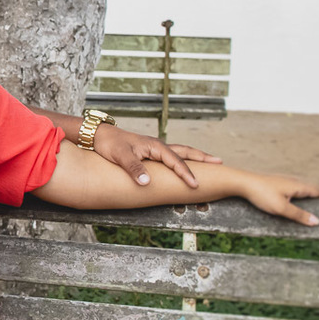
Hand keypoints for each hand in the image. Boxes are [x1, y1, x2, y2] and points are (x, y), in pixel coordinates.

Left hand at [93, 125, 222, 187]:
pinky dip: (181, 159)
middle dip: (202, 158)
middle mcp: (157, 146)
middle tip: (219, 162)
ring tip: (208, 161)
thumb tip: (146, 183)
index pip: (176, 161)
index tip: (196, 185)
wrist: (99, 134)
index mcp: (155, 146)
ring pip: (179, 152)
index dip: (186, 174)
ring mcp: (154, 148)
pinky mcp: (149, 151)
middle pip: (184, 152)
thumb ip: (134, 168)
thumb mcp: (121, 156)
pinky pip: (170, 156)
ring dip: (194, 157)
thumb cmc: (110, 144)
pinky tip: (182, 164)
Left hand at [239, 171, 318, 225]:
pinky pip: (289, 191)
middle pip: (309, 190)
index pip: (318, 191)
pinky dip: (294, 198)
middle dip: (316, 201)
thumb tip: (316, 221)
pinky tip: (289, 206)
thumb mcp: (282, 208)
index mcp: (298, 185)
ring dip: (305, 200)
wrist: (241, 183)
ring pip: (299, 191)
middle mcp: (292, 181)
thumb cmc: (261, 194)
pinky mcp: (274, 184)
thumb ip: (299, 215)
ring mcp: (283, 181)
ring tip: (307, 212)